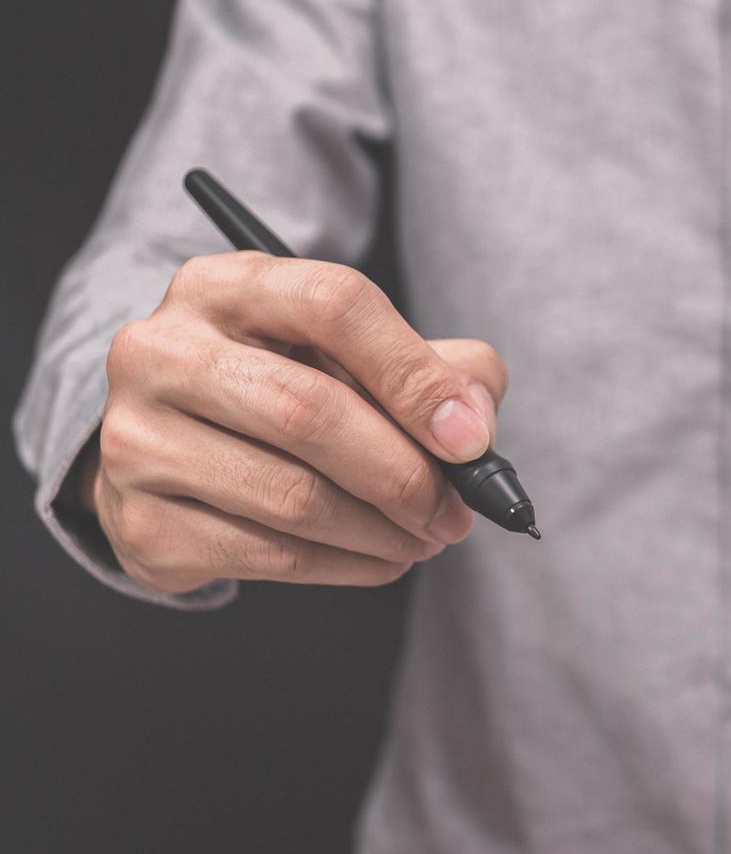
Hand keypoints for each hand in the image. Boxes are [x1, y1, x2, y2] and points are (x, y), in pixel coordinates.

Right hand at [80, 252, 508, 594]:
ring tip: (426, 538)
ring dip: (383, 532)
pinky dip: (346, 567)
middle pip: (309, 412)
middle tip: (455, 513)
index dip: (413, 376)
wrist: (177, 447)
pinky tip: (380, 559)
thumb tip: (473, 428)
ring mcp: (134, 438)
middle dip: (405, 474)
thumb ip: (441, 371)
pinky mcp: (139, 521)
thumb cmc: (292, 387)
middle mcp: (162, 350)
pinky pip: (268, 556)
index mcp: (226, 286)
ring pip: (292, 496)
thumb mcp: (361, 353)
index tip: (469, 441)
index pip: (335, 305)